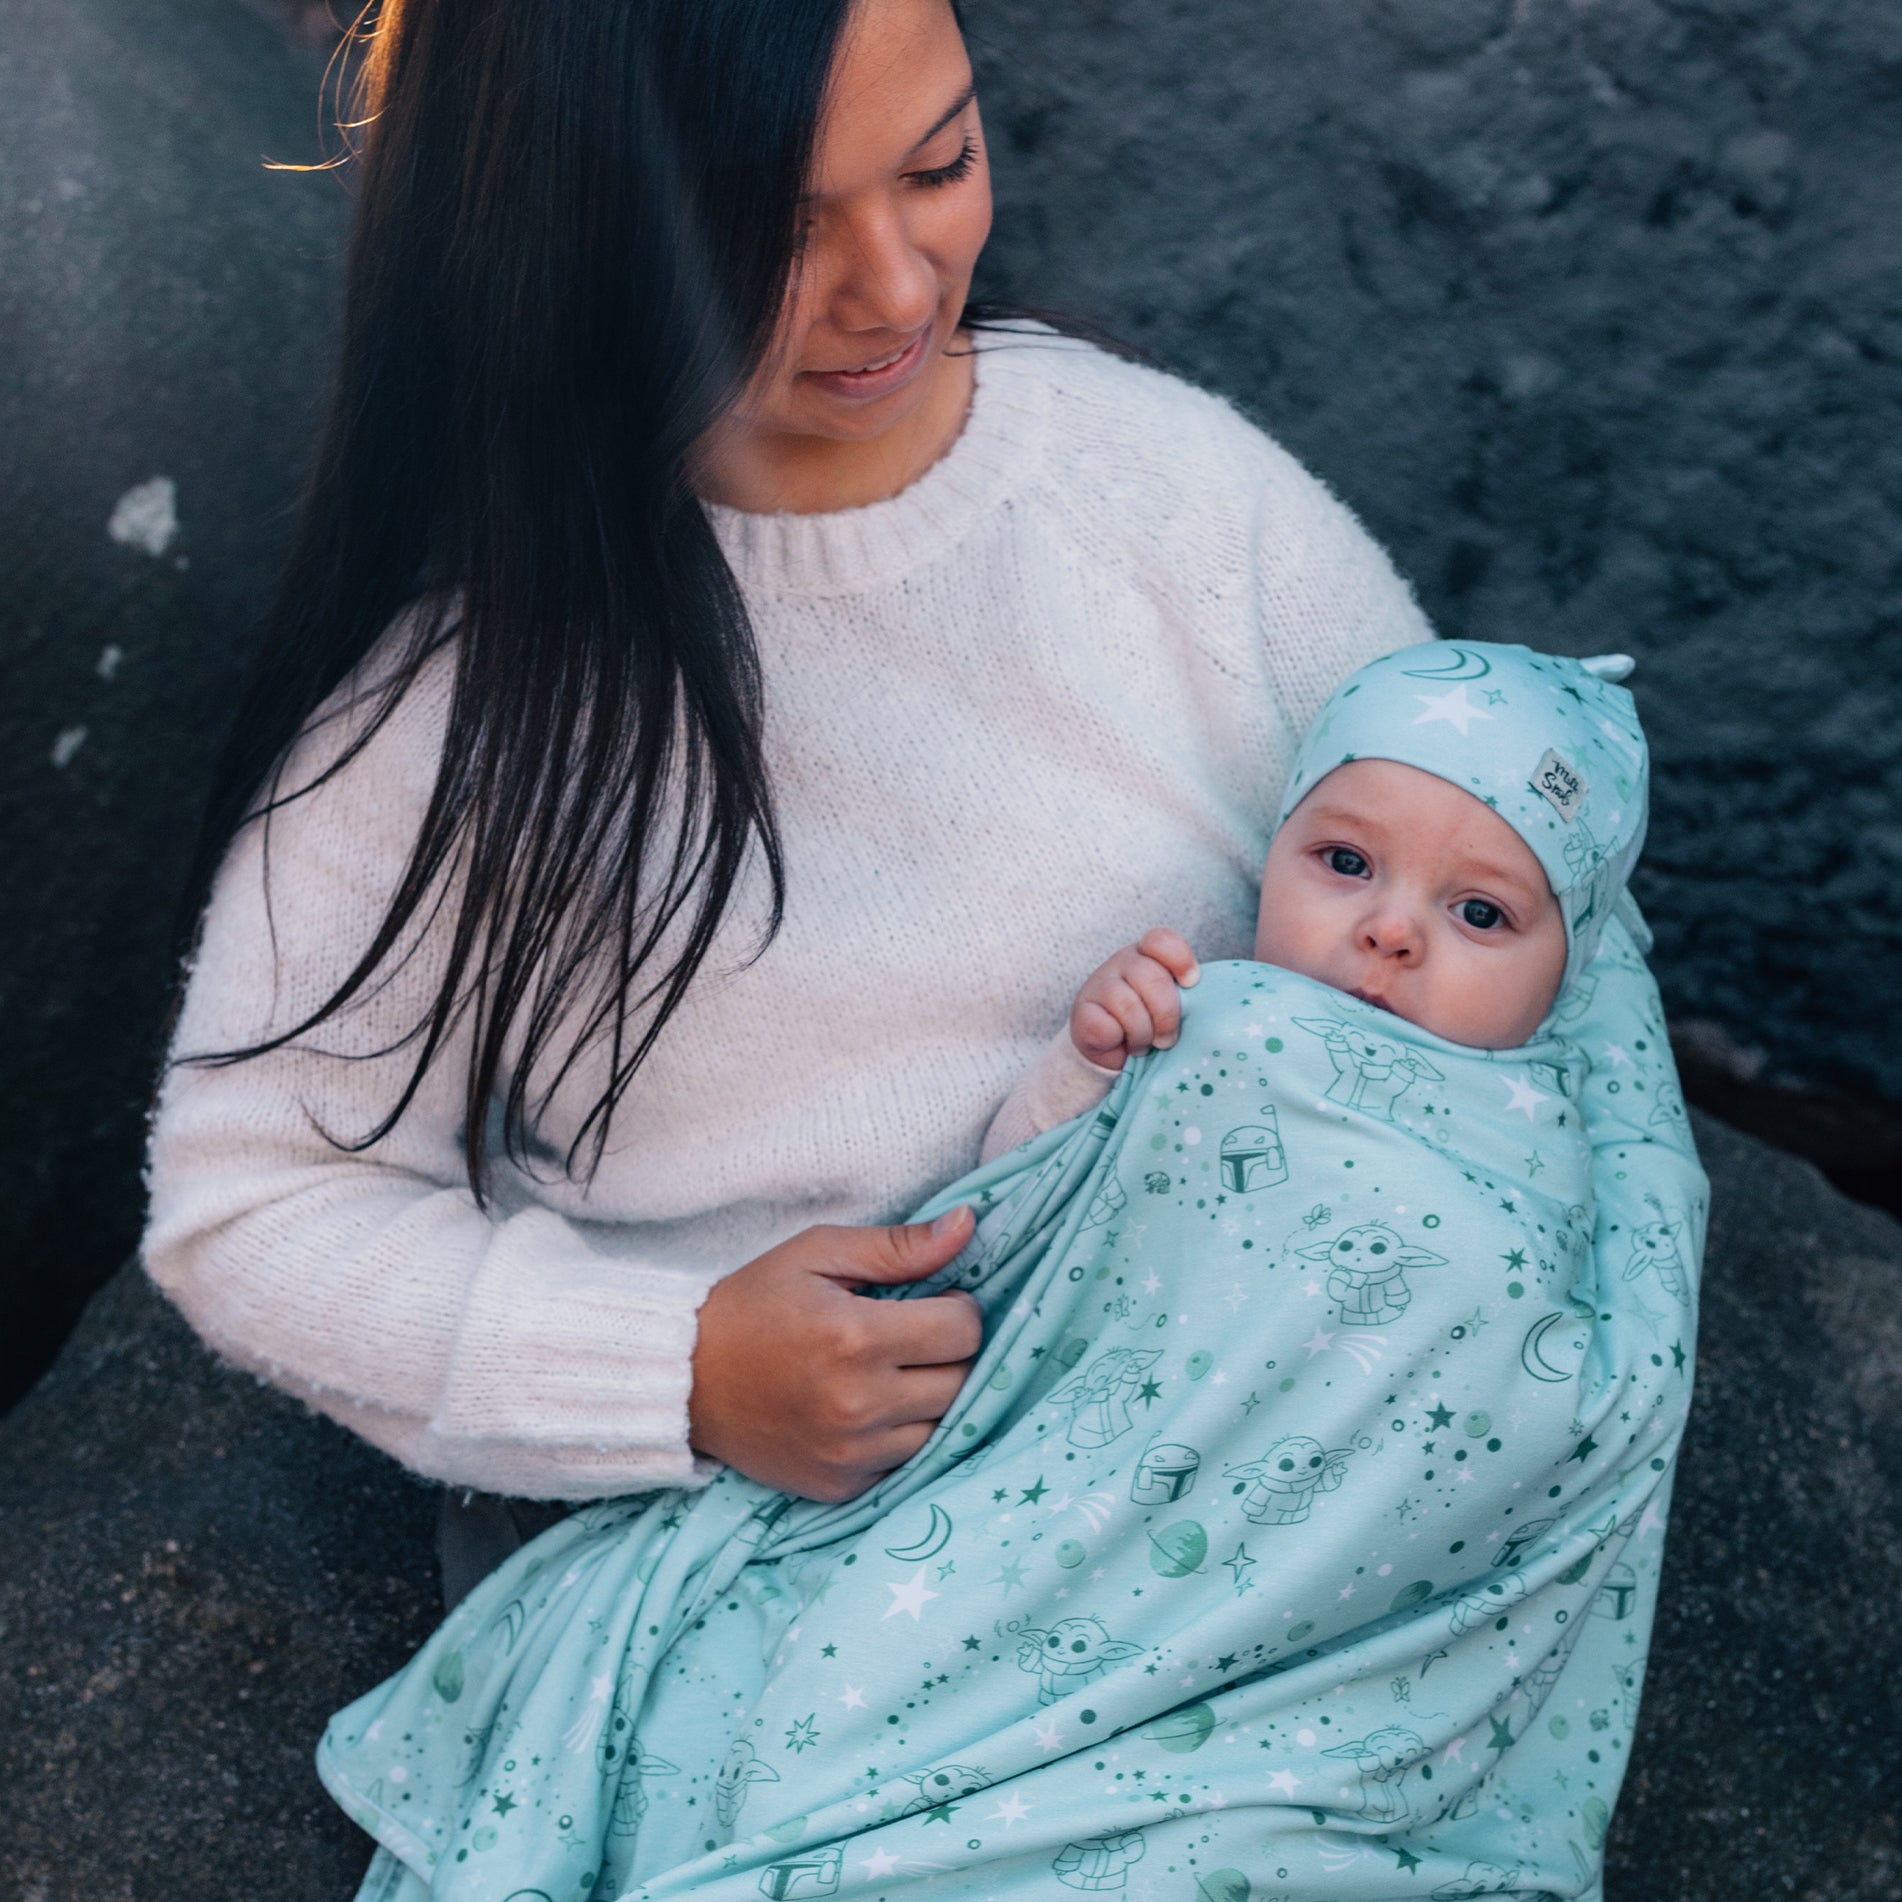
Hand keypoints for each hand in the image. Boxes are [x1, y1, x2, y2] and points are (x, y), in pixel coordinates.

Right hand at [687, 1205, 980, 1501]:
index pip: (963, 1330)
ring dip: (932, 1396)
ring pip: (943, 1426)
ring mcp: (850, 1453)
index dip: (959, 1308)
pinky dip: (901, 1434)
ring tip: (895, 1370)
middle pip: (961, 1381)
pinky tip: (870, 1407)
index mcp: (855, 1337)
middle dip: (950, 1352)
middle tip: (917, 1334)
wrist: (685, 1380)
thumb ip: (898, 1246)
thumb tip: (968, 1225)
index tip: (935, 1301)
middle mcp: (859, 1403)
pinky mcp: (841, 1487)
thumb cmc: (754, 1303)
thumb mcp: (818, 1253)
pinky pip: (907, 1461)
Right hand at [1069, 927, 1200, 1069]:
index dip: (1180, 960)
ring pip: (1128, 1004)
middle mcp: (1122, 962)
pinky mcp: (1081, 1012)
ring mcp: (1099, 984)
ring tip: (1143, 1044)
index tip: (1191, 983)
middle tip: (1167, 1039)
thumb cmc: (1152, 1024)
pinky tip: (1119, 1042)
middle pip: (1152, 979)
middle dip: (1166, 1015)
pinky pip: (1105, 1026)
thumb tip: (1214, 1003)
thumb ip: (1189, 994)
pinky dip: (1117, 1040)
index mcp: (1148, 955)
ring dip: (1142, 1033)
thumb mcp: (1174, 1004)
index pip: (1162, 941)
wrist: (1113, 1051)